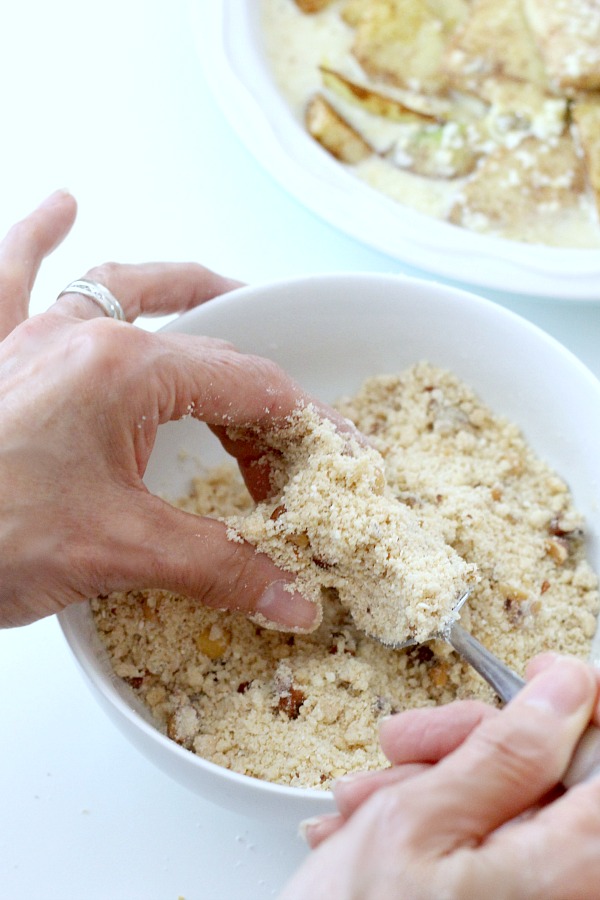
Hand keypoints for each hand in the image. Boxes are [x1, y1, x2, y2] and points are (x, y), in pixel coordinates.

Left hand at [0, 191, 329, 628]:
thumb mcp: (117, 552)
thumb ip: (216, 567)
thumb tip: (291, 597)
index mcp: (126, 370)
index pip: (249, 385)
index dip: (305, 423)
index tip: (334, 454)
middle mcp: (82, 336)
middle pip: (201, 350)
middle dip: (254, 401)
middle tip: (283, 452)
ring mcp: (32, 339)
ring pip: (120, 286)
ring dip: (178, 287)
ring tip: (225, 287)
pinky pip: (13, 275)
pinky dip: (35, 238)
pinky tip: (56, 203)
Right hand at [283, 654, 599, 898]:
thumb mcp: (417, 824)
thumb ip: (505, 753)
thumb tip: (566, 692)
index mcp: (572, 865)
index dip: (583, 702)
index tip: (542, 676)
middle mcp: (569, 884)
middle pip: (556, 771)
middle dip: (474, 743)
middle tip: (411, 745)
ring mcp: (539, 891)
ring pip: (510, 798)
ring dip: (435, 781)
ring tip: (369, 803)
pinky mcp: (510, 895)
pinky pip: (489, 834)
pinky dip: (434, 816)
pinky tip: (380, 827)